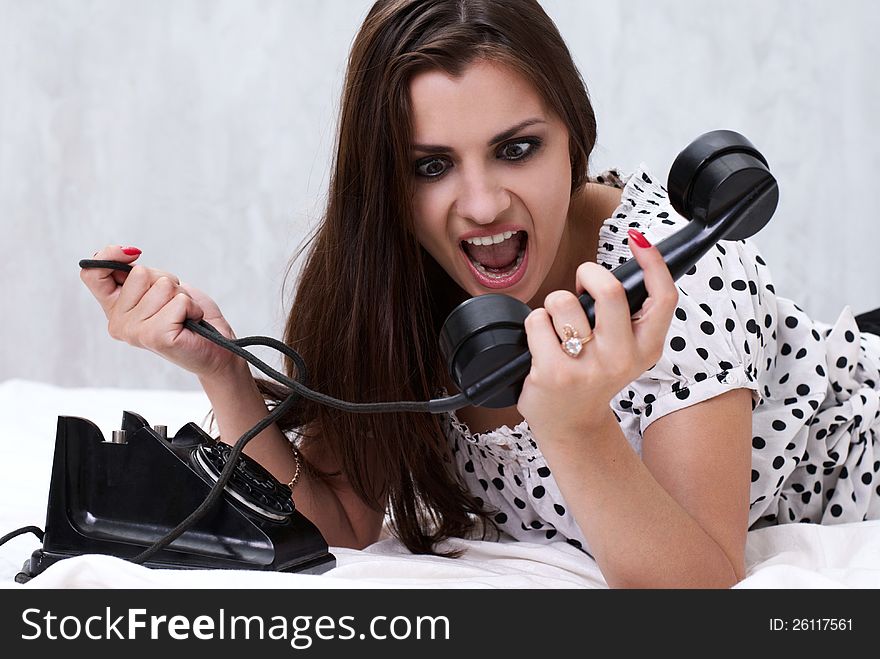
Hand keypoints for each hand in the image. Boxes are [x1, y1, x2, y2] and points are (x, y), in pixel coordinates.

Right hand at [80, 245, 240, 378]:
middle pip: (140, 272)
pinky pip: (179, 302)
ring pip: (163, 285)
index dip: (108, 255)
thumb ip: (139, 274)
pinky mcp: (156, 337)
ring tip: (183, 315)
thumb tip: (128, 252)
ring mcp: (134, 332)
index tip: (133, 253)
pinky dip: (192, 308)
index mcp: (114, 308)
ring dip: (182, 296)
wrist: (216, 349)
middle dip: (167, 281)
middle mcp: (118, 322)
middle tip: (175, 304)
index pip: (92, 274)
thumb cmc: (190, 317)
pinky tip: (190, 323)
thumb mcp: (160, 287)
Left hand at [516, 230, 678, 445]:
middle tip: (581, 281)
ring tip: (559, 327)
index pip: (663, 298)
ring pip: (563, 302)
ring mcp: (586, 368)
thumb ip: (627, 317)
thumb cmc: (594, 376)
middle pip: (610, 291)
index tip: (637, 240)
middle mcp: (621, 358)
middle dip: (588, 273)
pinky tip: (542, 345)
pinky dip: (535, 324)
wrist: (571, 425)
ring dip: (554, 304)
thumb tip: (616, 268)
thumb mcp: (626, 350)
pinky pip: (536, 321)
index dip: (653, 262)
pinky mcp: (553, 373)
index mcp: (646, 348)